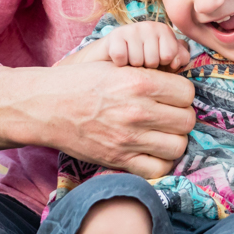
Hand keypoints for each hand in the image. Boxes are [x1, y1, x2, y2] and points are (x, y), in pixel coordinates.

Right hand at [36, 63, 195, 179]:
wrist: (46, 106)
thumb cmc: (80, 82)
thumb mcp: (115, 65)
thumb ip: (148, 73)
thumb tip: (177, 82)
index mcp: (139, 81)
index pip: (187, 93)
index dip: (181, 95)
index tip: (171, 97)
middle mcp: (138, 110)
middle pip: (187, 120)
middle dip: (180, 117)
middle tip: (167, 116)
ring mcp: (129, 138)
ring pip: (178, 146)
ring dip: (173, 140)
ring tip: (161, 134)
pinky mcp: (119, 159)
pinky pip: (158, 168)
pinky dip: (159, 162)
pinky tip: (151, 152)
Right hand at [102, 20, 189, 70]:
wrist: (113, 57)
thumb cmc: (144, 60)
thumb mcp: (166, 60)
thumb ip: (179, 57)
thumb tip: (175, 61)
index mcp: (165, 30)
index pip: (169, 55)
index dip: (163, 64)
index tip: (157, 61)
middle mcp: (149, 26)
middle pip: (153, 60)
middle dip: (147, 67)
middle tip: (141, 61)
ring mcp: (132, 29)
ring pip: (137, 61)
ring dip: (132, 66)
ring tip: (130, 60)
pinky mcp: (115, 35)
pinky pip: (120, 58)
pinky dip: (119, 63)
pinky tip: (120, 59)